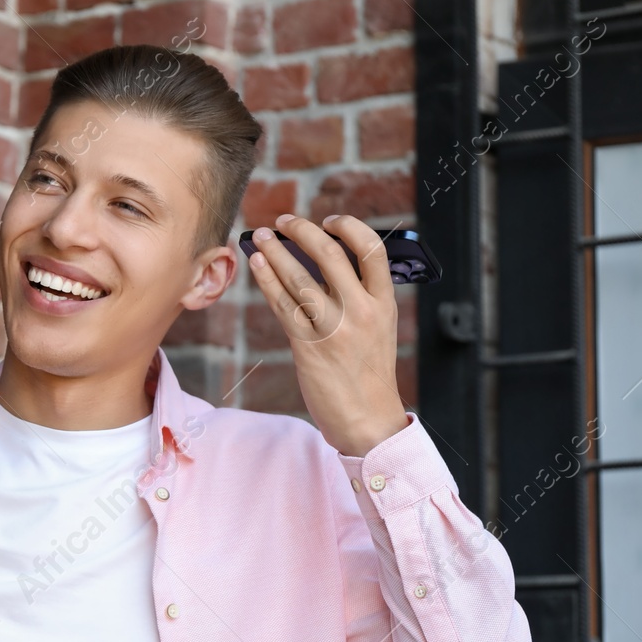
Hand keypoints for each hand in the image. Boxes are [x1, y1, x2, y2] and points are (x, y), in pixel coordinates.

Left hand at [245, 213, 409, 456]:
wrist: (368, 421)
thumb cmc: (368, 374)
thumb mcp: (378, 329)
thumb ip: (358, 297)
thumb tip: (323, 263)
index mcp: (384, 303)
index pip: (373, 249)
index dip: (348, 227)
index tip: (328, 220)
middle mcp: (361, 311)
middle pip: (330, 255)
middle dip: (302, 231)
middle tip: (283, 220)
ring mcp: (334, 329)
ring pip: (299, 278)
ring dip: (275, 252)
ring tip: (261, 236)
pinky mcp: (308, 346)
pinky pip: (282, 305)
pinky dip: (267, 280)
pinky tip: (257, 265)